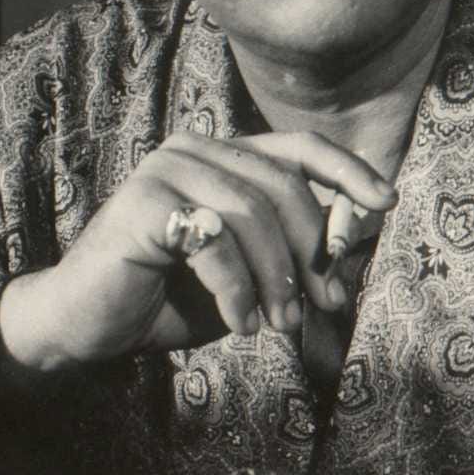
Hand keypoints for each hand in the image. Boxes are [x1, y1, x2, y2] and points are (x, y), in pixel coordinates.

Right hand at [0, 131, 396, 371]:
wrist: (86, 326)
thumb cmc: (170, 299)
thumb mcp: (250, 278)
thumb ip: (293, 257)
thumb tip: (355, 250)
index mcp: (223, 157)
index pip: (298, 148)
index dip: (347, 171)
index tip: (386, 203)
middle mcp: (195, 150)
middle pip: (282, 185)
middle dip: (312, 252)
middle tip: (321, 307)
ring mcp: (166, 170)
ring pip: (252, 213)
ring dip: (277, 278)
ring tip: (279, 325)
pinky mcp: (143, 202)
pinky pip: (214, 242)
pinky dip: (237, 291)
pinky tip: (239, 325)